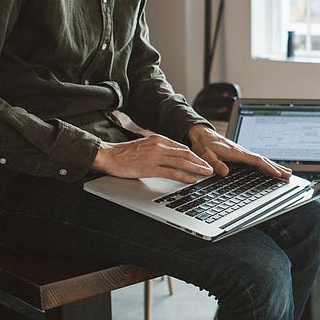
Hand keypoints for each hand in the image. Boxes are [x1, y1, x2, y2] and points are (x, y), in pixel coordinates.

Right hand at [92, 134, 215, 182]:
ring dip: (197, 168)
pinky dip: (184, 176)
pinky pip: (171, 172)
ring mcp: (155, 157)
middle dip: (200, 161)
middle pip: (186, 153)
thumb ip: (158, 148)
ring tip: (206, 173)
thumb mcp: (145, 145)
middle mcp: (159, 146)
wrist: (108, 155)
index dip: (195, 155)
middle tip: (211, 168)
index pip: (182, 147)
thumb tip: (171, 155)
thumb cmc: (124, 153)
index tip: (203, 161)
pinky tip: (192, 179)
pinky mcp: (150, 168)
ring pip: (182, 162)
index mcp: (158, 139)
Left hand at [187, 124, 291, 179]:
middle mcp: (242, 152)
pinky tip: (272, 169)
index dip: (267, 167)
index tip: (277, 173)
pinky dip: (267, 165)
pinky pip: (257, 160)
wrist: (203, 135)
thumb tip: (225, 172)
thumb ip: (215, 163)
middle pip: (263, 160)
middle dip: (276, 168)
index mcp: (236, 152)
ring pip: (262, 160)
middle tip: (288, 175)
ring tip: (286, 173)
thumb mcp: (206, 155)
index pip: (256, 160)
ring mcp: (243, 153)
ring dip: (274, 166)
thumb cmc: (204, 145)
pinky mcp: (242, 155)